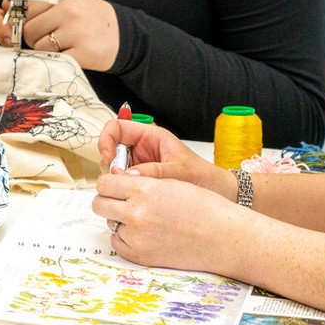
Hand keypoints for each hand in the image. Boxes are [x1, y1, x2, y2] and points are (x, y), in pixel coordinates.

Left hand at [21, 0, 119, 69]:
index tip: (30, 24)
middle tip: (49, 37)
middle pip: (29, 29)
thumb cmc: (90, 19)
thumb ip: (38, 4)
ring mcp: (76, 32)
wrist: (125, 35)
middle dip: (34, 37)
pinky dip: (55, 60)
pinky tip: (68, 54)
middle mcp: (69, 10)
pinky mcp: (82, 53)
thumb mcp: (68, 3)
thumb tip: (5, 5)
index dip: (25, 19)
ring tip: (62, 45)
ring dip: (45, 50)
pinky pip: (52, 59)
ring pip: (38, 46)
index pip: (26, 7)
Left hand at [93, 171, 242, 269]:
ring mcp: (136, 237)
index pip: (104, 183)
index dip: (108, 183)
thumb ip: (140, 182)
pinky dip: (127, 237)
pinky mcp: (139, 255)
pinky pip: (118, 242)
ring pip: (109, 223)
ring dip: (120, 219)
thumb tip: (116, 182)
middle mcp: (136, 213)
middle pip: (99, 204)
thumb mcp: (170, 183)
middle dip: (107, 200)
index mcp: (144, 189)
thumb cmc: (204, 208)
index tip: (114, 185)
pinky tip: (146, 233)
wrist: (224, 237)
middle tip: (120, 201)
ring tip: (144, 219)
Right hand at [97, 118, 233, 196]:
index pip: (117, 128)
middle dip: (110, 164)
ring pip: (113, 168)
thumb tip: (127, 175)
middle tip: (120, 179)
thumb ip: (153, 172)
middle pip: (111, 149)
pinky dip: (121, 189)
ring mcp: (139, 165)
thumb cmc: (204, 176)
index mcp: (151, 136)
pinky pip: (122, 182)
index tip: (108, 156)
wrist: (217, 193)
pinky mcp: (139, 180)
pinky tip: (133, 196)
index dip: (107, 139)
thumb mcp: (180, 171)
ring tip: (130, 189)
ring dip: (115, 179)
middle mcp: (142, 149)